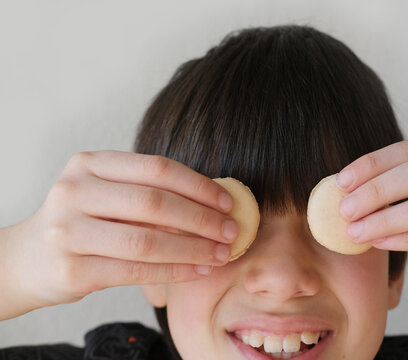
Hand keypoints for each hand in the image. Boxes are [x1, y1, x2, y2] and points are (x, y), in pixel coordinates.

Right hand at [0, 151, 236, 319]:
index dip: (199, 185)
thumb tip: (214, 203)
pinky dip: (174, 271)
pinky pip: (136, 270)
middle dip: (202, 218)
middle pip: (154, 202)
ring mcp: (68, 230)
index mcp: (90, 163)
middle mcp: (75, 191)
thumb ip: (148, 192)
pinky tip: (197, 270)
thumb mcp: (106, 193)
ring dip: (193, 248)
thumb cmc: (83, 221)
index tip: (228, 202)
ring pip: (147, 240)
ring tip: (221, 254)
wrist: (28, 258)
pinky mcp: (72, 269)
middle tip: (231, 231)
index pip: (157, 168)